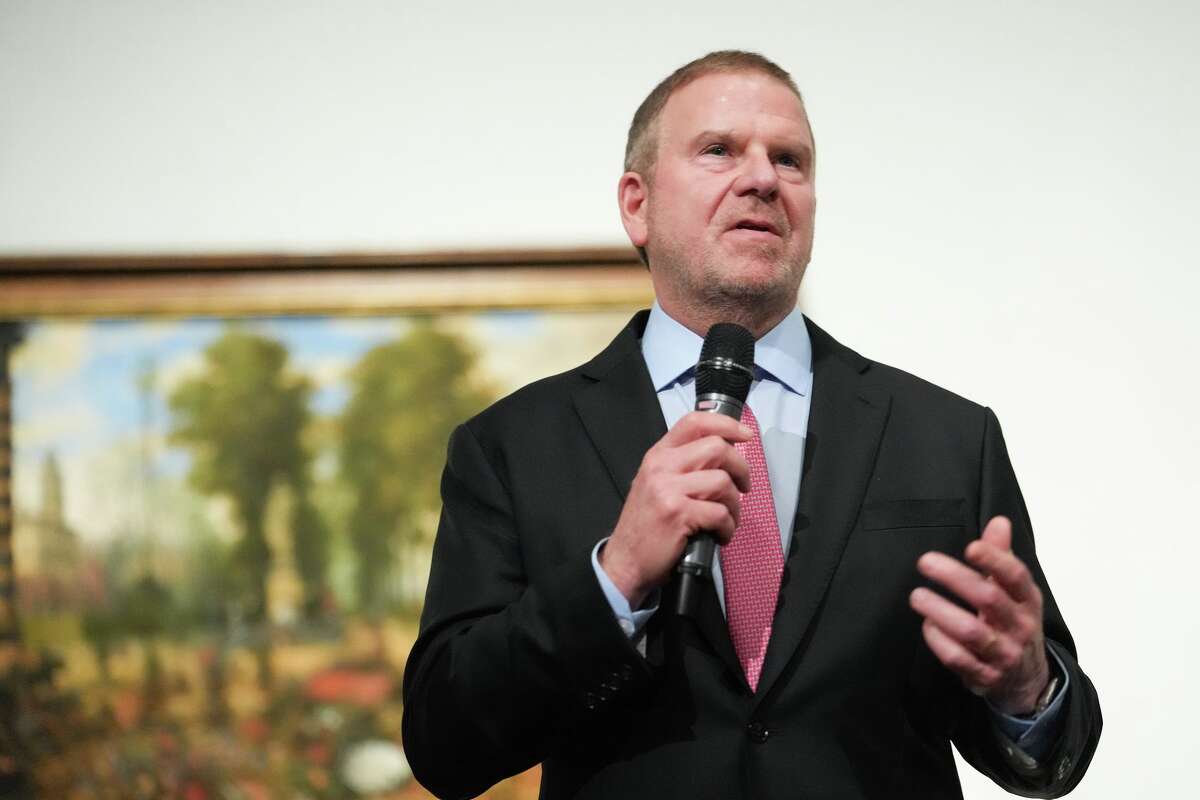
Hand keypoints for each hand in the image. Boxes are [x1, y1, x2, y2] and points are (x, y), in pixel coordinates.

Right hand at [599, 411, 751, 607]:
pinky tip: (720, 535)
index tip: (745, 435)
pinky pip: (720, 513)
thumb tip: (724, 455)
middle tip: (743, 487)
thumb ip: (683, 466)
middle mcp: (661, 466)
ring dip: (735, 504)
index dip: (726, 424)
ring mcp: (668, 489)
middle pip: (717, 448)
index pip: (694, 422)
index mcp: (658, 455)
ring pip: (723, 482)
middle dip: (741, 468)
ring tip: (728, 519)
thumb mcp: (656, 485)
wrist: (625, 561)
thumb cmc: (646, 525)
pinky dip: (727, 527)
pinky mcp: (678, 514)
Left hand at [909, 516, 1049, 714]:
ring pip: (971, 632)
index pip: (1016, 577)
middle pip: (989, 599)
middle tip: (925, 561)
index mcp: (1028, 602)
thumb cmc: (1013, 624)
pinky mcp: (985, 676)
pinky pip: (959, 659)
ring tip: (917, 596)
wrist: (1027, 681)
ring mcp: (1004, 654)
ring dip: (940, 611)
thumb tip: (999, 521)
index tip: (970, 547)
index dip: (995, 560)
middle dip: (955, 578)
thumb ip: (1003, 557)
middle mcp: (1019, 627)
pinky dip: (939, 641)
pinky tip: (927, 625)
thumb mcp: (1016, 593)